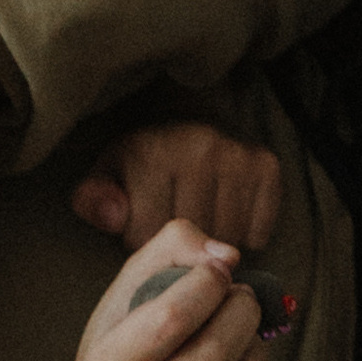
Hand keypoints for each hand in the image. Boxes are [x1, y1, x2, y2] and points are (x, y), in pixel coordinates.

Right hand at [66, 223, 285, 360]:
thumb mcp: (129, 287)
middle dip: (243, 308)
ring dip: (255, 345)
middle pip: (218, 352)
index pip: (172, 319)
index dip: (207, 282)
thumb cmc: (127, 340)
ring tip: (236, 337)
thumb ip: (173, 248)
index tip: (216, 271)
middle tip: (240, 297)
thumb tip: (230, 256)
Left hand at [72, 121, 283, 255]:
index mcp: (152, 152)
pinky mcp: (267, 166)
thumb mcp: (106, 174)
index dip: (139, 238)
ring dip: (212, 243)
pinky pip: (258, 233)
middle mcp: (199, 148)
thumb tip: (112, 217)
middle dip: (178, 244)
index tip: (139, 220)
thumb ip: (94, 200)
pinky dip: (244, 234)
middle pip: (191, 240)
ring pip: (227, 241)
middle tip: (171, 217)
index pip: (146, 235)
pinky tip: (225, 211)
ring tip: (196, 215)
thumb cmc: (140, 158)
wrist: (182, 116)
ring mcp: (237, 155)